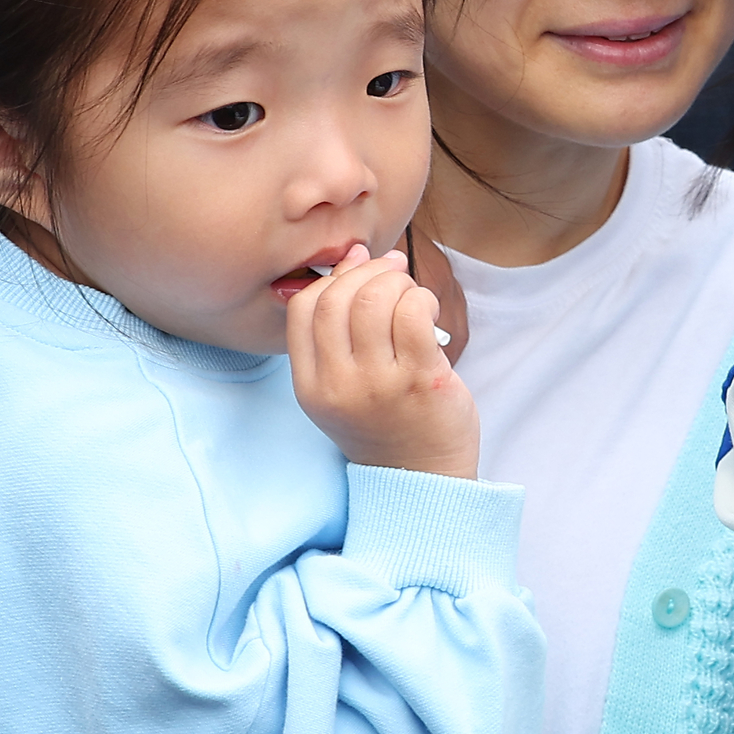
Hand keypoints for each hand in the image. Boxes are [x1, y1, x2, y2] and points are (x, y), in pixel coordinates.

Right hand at [288, 245, 475, 474]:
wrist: (423, 478)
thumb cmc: (386, 423)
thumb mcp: (342, 385)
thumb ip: (339, 328)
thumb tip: (354, 255)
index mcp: (311, 386)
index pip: (304, 308)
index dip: (333, 277)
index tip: (360, 269)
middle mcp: (339, 386)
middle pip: (338, 298)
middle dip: (369, 271)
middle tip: (393, 271)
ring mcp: (379, 384)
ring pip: (376, 299)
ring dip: (399, 283)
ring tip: (412, 295)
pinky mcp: (421, 379)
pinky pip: (414, 313)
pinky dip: (422, 299)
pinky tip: (428, 312)